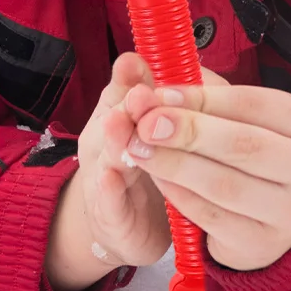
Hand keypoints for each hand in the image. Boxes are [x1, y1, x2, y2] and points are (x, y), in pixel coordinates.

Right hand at [44, 53, 171, 290]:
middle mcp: (106, 143)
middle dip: (127, 106)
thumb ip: (170, 97)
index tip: (136, 62)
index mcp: (119, 115)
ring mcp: (103, 180)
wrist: (128, 228)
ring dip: (115, 142)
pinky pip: (107, 204)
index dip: (130, 77)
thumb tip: (187, 62)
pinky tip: (111, 180)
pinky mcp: (109, 219)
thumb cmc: (151, 168)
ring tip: (121, 126)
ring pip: (108, 157)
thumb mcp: (159, 129)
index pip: (122, 90)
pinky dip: (108, 193)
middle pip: (114, 119)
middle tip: (140, 94)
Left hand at [119, 76, 290, 271]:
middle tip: (146, 123)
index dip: (203, 98)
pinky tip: (157, 177)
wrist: (280, 215)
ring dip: (174, 164)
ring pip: (223, 184)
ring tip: (139, 148)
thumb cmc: (258, 153)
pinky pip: (211, 217)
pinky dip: (178, 194)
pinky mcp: (261, 245)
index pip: (252, 103)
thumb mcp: (248, 119)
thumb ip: (209, 96)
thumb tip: (160, 81)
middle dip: (188, 132)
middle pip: (242, 145)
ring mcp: (290, 213)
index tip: (161, 93)